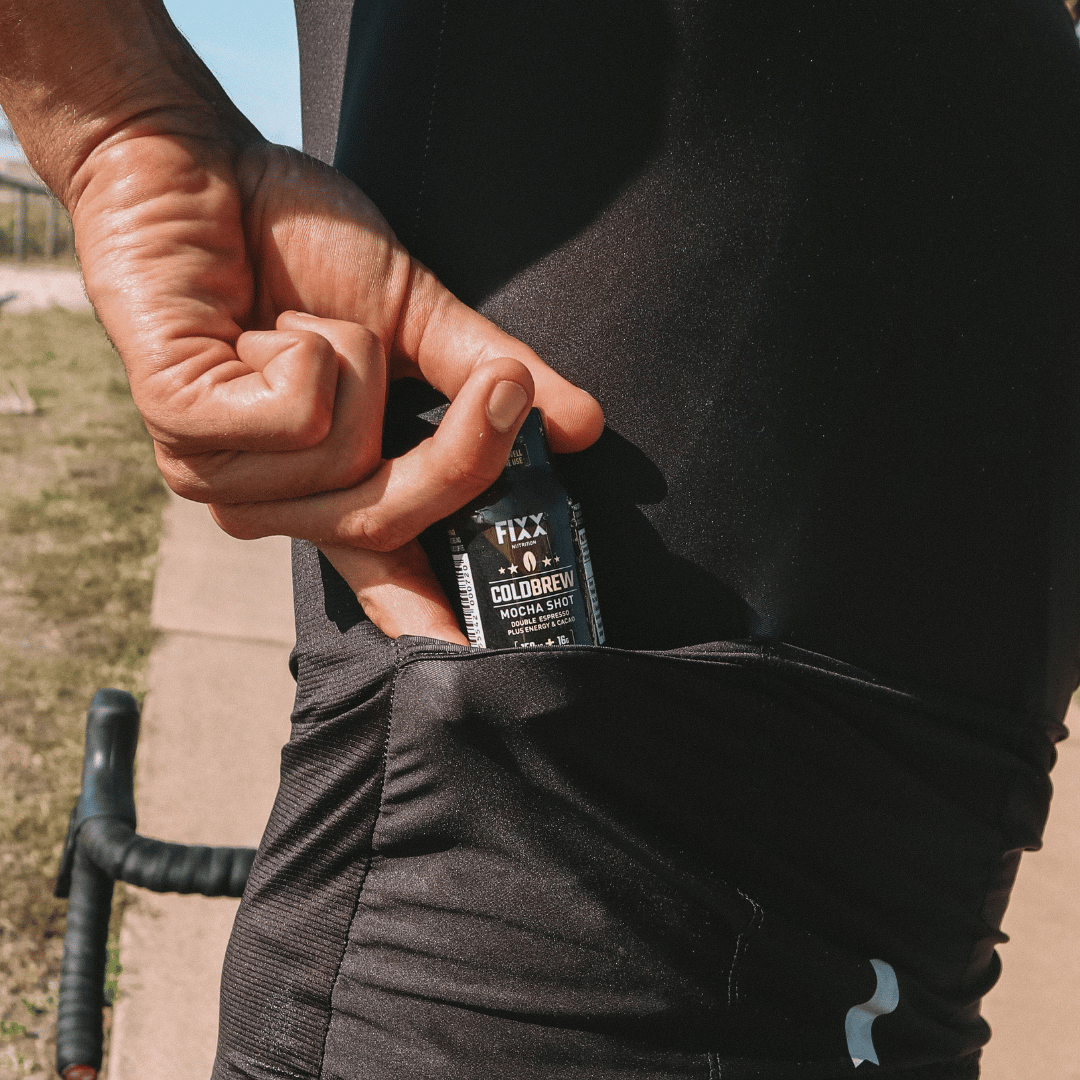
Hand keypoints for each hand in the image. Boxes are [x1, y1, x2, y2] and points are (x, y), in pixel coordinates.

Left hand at [1, 1, 601, 642]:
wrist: (193, 161)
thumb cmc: (297, 239)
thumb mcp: (415, 316)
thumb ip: (486, 374)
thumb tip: (582, 424)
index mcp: (327, 482)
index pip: (387, 569)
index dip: (429, 614)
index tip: (478, 659)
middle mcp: (271, 499)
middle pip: (387, 519)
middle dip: (457, 447)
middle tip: (496, 381)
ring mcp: (220, 471)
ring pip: (344, 454)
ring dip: (349, 356)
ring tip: (296, 322)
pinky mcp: (180, 425)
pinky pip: (298, 412)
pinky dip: (307, 345)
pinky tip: (255, 323)